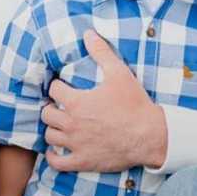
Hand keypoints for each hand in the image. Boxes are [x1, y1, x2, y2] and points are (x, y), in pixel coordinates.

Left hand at [42, 30, 167, 171]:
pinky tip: (56, 150)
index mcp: (76, 102)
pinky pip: (57, 162)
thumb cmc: (134, 104)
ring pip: (49, 136)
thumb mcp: (119, 73)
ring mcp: (75, 144)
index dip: (58, 86)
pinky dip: (52, 157)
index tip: (64, 87)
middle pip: (46, 114)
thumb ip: (101, 52)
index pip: (53, 90)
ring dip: (53, 129)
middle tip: (60, 106)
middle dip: (52, 107)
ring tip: (61, 125)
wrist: (150, 135)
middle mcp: (71, 123)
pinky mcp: (82, 161)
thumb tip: (88, 33)